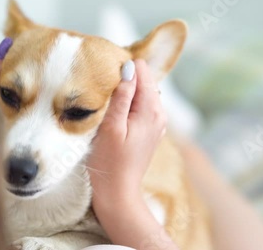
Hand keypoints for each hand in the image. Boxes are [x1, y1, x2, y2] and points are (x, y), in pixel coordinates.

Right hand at [88, 58, 165, 199]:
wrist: (118, 194)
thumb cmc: (110, 162)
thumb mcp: (111, 127)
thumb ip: (122, 96)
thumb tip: (129, 68)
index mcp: (151, 109)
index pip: (142, 70)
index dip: (123, 68)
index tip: (104, 73)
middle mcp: (159, 113)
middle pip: (144, 80)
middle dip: (126, 78)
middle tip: (103, 87)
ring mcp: (157, 123)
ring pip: (143, 93)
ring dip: (127, 91)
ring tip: (107, 99)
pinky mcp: (151, 131)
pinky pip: (142, 106)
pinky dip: (131, 103)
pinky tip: (116, 112)